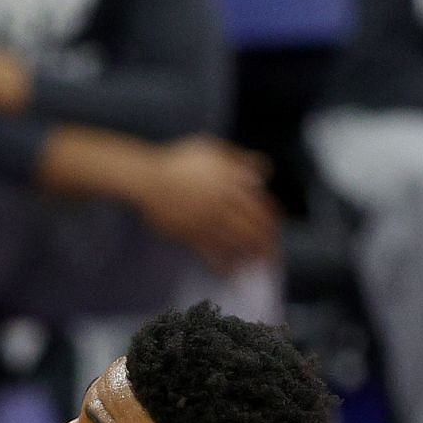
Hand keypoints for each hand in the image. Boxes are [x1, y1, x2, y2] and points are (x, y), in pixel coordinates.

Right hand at [134, 136, 278, 271]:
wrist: (146, 180)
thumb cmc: (178, 162)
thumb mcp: (212, 149)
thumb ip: (240, 160)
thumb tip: (265, 172)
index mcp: (231, 183)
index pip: (261, 205)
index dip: (272, 220)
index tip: (276, 229)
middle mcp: (223, 204)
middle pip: (253, 229)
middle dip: (266, 244)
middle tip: (272, 254)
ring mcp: (206, 221)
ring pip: (236, 243)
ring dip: (250, 257)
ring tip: (257, 265)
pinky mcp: (189, 235)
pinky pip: (211, 254)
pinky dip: (223, 266)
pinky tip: (231, 273)